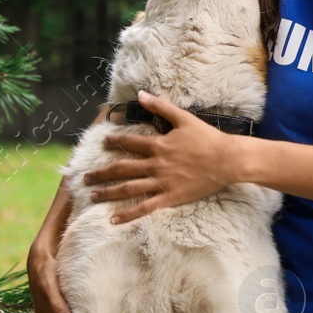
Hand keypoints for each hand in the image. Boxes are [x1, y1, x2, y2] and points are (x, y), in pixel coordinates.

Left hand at [84, 89, 242, 223]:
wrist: (227, 160)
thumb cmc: (207, 138)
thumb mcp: (184, 118)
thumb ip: (161, 106)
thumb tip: (141, 94)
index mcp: (158, 145)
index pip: (129, 143)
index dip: (114, 143)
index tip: (102, 145)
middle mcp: (156, 165)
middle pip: (121, 169)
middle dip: (101, 172)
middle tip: (85, 177)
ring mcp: (162, 183)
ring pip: (128, 189)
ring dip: (108, 192)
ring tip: (92, 196)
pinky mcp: (170, 198)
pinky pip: (145, 208)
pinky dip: (128, 214)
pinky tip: (113, 218)